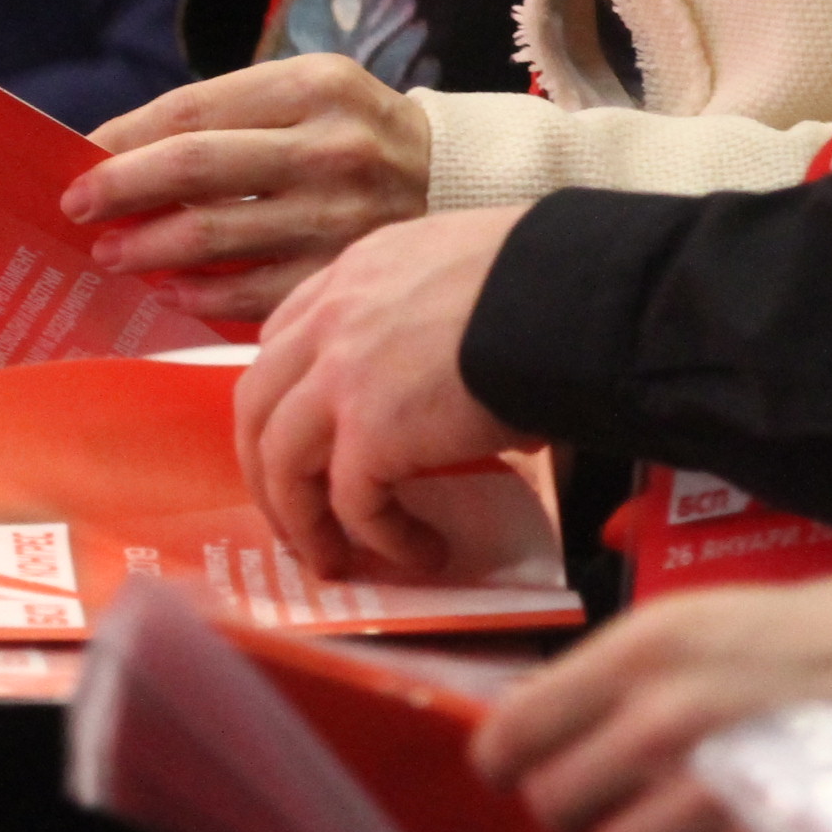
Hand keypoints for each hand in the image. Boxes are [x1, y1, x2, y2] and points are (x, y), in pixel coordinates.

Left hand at [66, 56, 434, 320]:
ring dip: (146, 247)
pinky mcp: (343, 273)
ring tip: (110, 252)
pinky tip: (168, 290)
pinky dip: (196, 295)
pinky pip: (248, 293)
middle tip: (76, 206)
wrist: (458, 182)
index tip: (78, 156)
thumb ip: (228, 117)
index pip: (192, 110)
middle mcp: (330, 147)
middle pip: (195, 167)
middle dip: (120, 188)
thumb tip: (118, 151)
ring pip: (214, 236)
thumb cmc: (356, 133)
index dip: (124, 137)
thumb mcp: (308, 94)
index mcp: (314, 87)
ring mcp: (340, 216)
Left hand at [234, 206, 531, 580]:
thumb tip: (466, 386)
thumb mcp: (468, 275)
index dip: (282, 395)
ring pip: (281, 462)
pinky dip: (380, 537)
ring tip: (334, 558)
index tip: (299, 435)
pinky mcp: (370, 431)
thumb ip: (437, 317)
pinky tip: (419, 554)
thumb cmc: (550, 280)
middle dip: (266, 469)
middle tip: (293, 513)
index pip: (282, 339)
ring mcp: (340, 375)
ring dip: (301, 519)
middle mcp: (331, 318)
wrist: (573, 295)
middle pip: (257, 404)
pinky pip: (354, 502)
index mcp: (356, 273)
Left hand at [472, 570, 831, 831]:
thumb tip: (540, 715)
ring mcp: (712, 785)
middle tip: (612, 797)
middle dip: (577, 807)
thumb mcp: (708, 621)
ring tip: (683, 819)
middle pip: (553, 803)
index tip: (516, 772)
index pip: (512, 734)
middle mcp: (659, 716)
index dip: (506, 763)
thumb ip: (622, 673)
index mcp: (637, 651)